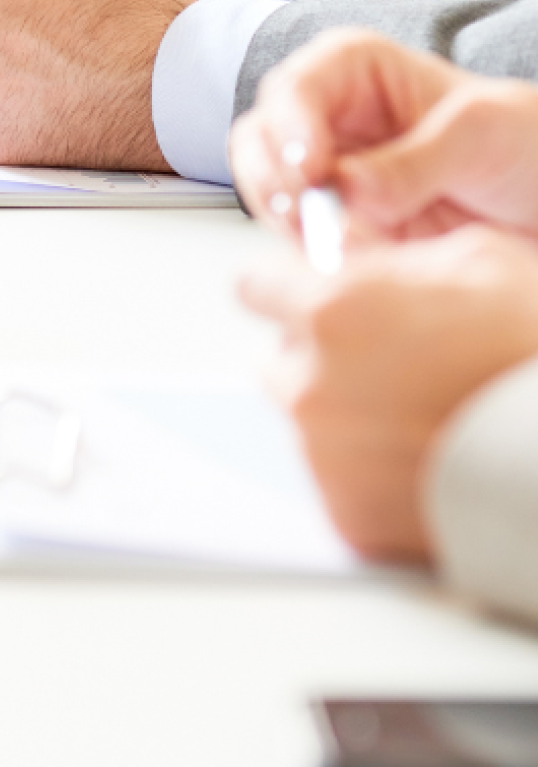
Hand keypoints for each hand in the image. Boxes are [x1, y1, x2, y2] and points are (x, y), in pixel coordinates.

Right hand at [231, 29, 537, 241]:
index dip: (290, 127)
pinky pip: (296, 238)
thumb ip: (415, 159)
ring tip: (337, 245)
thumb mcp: (486, 135)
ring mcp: (325, 174)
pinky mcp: (331, 223)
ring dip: (289, 222)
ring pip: (266, 192)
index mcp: (356, 70)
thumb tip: (348, 187)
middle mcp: (328, 118)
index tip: (311, 172)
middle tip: (306, 216)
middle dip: (274, 180)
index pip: (295, 87)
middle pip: (260, 139)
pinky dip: (312, 253)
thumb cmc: (527, 146)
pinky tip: (352, 261)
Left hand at [240, 227, 537, 560]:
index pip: (256, 287)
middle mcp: (310, 382)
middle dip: (319, 355)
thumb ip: (399, 257)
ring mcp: (322, 453)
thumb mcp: (481, 263)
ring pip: (308, 421)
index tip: (303, 296)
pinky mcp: (346, 510)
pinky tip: (424, 458)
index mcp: (333, 311)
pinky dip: (369, 470)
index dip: (285, 289)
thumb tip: (362, 256)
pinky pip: (339, 479)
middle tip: (388, 362)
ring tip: (418, 414)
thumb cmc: (533, 355)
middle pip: (280, 359)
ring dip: (344, 413)